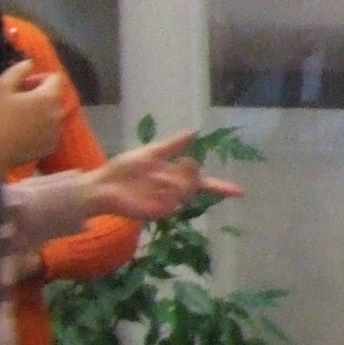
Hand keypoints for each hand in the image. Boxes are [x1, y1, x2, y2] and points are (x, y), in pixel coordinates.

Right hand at [0, 63, 63, 177]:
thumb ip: (18, 70)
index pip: (55, 78)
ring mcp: (57, 131)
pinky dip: (41, 128)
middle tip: (18, 101)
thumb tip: (30, 62)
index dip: (39, 78)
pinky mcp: (52, 145)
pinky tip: (23, 132)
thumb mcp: (1, 88)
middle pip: (54, 96)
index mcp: (48, 97)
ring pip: (53, 114)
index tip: (22, 85)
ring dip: (41, 112)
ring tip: (20, 118)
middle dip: (39, 95)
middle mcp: (58, 113)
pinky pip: (50, 131)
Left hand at [87, 134, 241, 220]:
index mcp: (176, 178)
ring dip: (171, 181)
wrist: (102, 185)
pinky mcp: (157, 213)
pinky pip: (171, 201)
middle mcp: (175, 192)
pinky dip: (163, 192)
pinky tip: (148, 190)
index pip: (205, 184)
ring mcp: (167, 203)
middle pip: (195, 183)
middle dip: (186, 172)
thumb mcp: (151, 152)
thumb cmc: (123, 168)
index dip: (222, 187)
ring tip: (151, 179)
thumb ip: (173, 145)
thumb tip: (194, 132)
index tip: (241, 192)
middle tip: (167, 168)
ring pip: (185, 191)